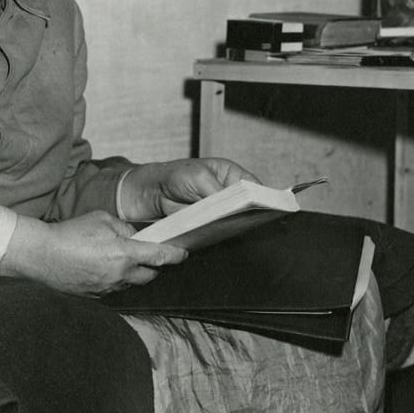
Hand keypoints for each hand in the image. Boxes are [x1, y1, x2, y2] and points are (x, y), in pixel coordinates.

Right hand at [0, 210, 187, 296]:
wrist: (41, 256)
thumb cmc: (70, 233)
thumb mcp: (102, 219)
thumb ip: (124, 228)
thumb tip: (134, 237)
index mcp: (124, 254)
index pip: (160, 257)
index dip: (175, 255)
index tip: (183, 253)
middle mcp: (120, 275)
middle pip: (150, 275)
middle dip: (154, 266)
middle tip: (150, 254)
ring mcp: (108, 289)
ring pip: (132, 283)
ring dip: (133, 272)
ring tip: (119, 258)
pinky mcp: (96, 296)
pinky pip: (114, 288)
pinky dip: (115, 278)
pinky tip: (103, 267)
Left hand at [117, 157, 259, 221]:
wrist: (146, 193)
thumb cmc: (172, 175)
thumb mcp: (197, 177)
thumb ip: (217, 191)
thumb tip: (233, 206)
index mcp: (230, 175)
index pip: (254, 187)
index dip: (262, 198)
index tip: (268, 210)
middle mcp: (227, 193)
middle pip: (246, 207)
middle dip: (248, 215)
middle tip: (250, 223)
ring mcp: (217, 211)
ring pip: (233, 222)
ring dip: (233, 227)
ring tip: (234, 231)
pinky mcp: (207, 226)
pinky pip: (218, 232)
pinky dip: (218, 235)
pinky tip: (218, 237)